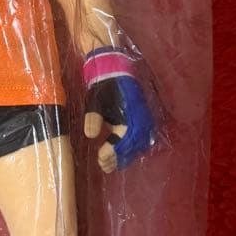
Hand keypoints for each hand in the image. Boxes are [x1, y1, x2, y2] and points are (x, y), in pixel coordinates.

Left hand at [83, 47, 155, 173]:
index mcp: (129, 115)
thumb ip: (93, 117)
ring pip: (138, 145)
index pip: (123, 140)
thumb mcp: (94, 101)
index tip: (101, 157)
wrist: (115, 70)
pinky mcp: (144, 120)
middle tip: (103, 165)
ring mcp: (144, 120)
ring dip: (124, 155)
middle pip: (132, 146)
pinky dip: (131, 149)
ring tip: (109, 164)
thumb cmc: (103, 86)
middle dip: (118, 157)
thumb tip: (91, 134)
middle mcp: (141, 119)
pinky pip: (141, 139)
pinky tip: (121, 155)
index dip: (112, 151)